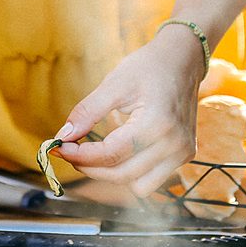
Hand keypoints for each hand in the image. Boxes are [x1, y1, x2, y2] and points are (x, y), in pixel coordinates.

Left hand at [55, 28, 206, 197]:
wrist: (183, 60)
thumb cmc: (148, 68)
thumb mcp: (114, 84)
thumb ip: (88, 112)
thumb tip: (63, 136)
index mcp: (158, 123)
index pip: (112, 154)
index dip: (81, 155)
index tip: (59, 148)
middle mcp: (175, 144)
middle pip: (122, 175)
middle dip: (90, 168)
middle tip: (70, 152)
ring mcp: (183, 152)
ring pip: (138, 186)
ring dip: (112, 175)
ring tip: (95, 155)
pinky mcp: (185, 156)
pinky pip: (152, 180)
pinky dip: (131, 173)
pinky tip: (119, 153)